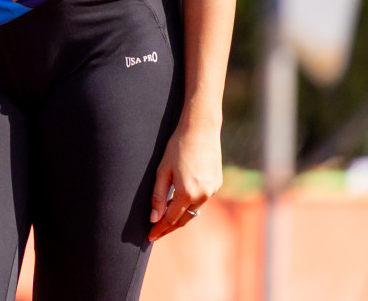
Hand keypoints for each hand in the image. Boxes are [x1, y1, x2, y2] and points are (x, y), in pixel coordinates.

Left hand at [147, 116, 222, 240]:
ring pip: (194, 210)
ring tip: (166, 220)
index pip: (171, 219)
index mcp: (187, 193)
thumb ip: (158, 196)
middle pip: (184, 219)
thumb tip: (154, 218)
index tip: (150, 236)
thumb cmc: (177, 147)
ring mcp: (213, 190)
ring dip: (181, 216)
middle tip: (157, 233)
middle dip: (170, 227)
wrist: (201, 130)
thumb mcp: (162, 171)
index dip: (160, 228)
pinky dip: (191, 204)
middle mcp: (203, 195)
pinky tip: (181, 203)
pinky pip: (202, 199)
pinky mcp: (217, 183)